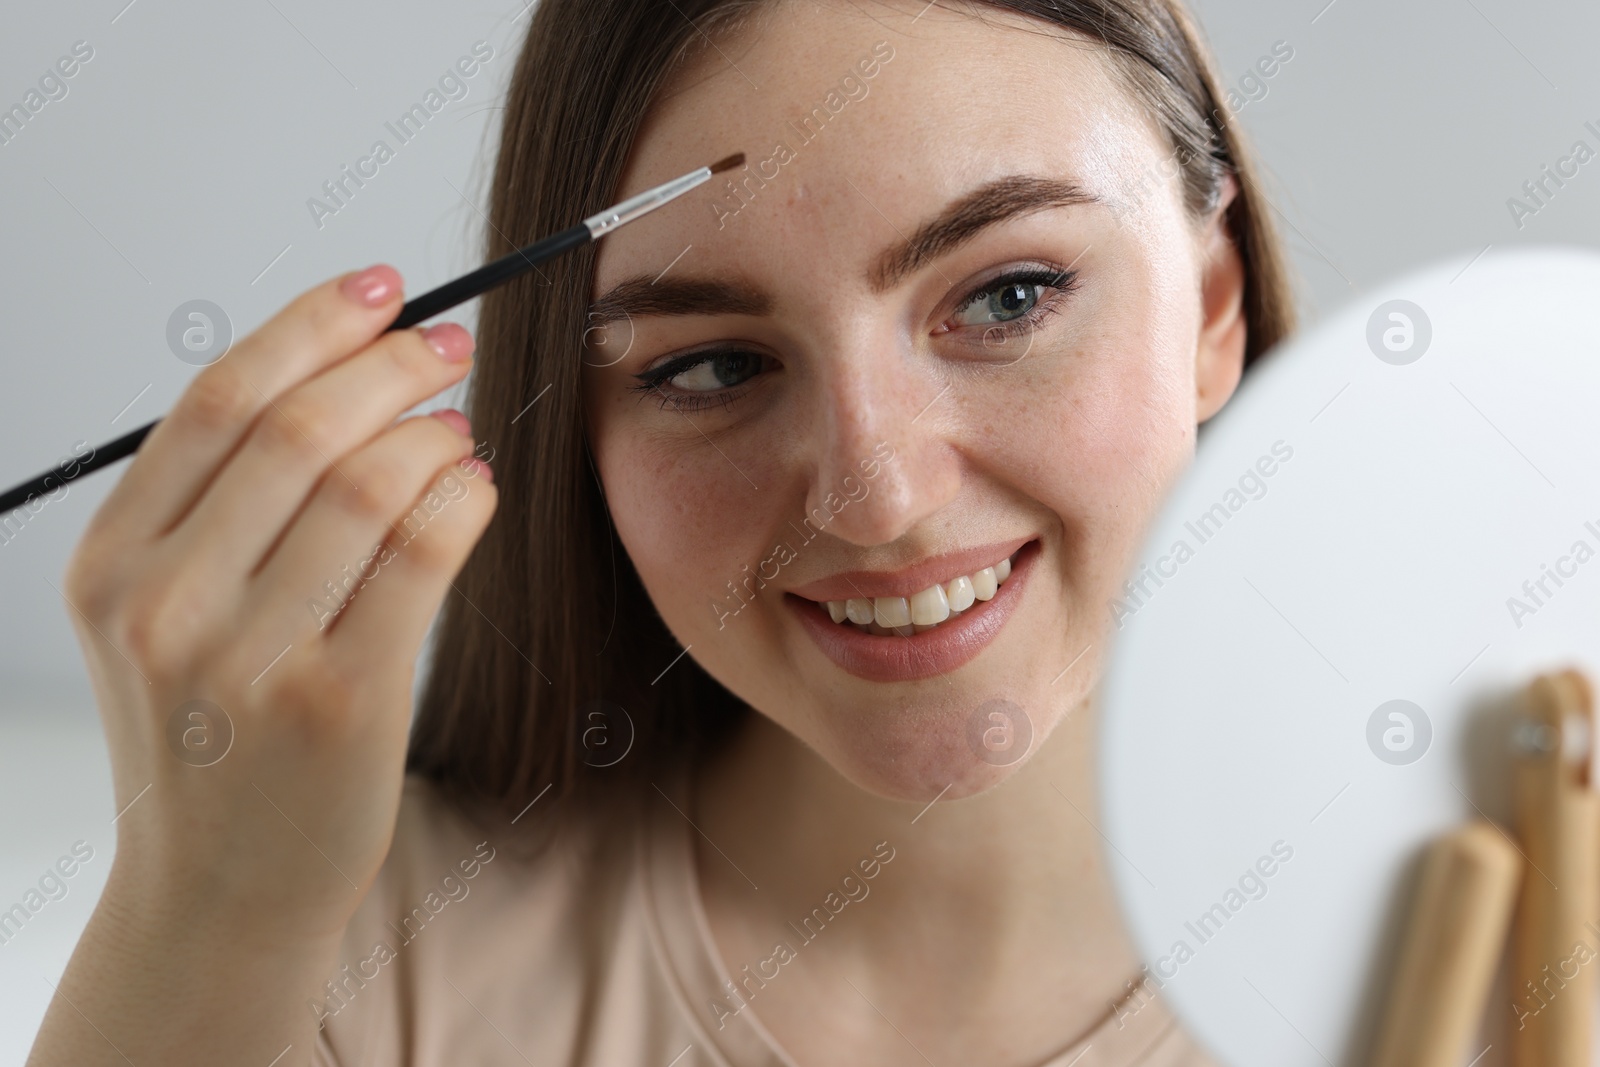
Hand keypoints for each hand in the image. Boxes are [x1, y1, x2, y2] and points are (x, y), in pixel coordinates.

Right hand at [61, 264, 495, 944]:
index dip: (311, 326)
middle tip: (446, 349)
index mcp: (111, 565)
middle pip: (297, 431)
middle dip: (389, 366)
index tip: (380, 289)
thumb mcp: (166, 622)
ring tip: (459, 425)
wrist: (220, 892)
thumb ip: (220, 512)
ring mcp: (250, 660)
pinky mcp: (339, 702)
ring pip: (366, 487)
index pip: (218, 403)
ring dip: (431, 434)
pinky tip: (475, 485)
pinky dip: (461, 499)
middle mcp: (165, 606)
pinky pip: (419, 557)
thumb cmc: (210, 744)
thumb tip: (343, 379)